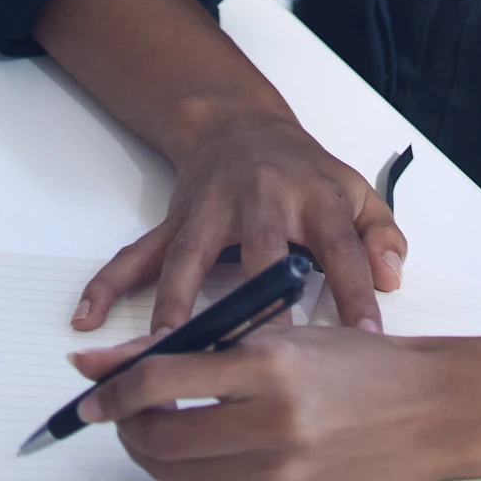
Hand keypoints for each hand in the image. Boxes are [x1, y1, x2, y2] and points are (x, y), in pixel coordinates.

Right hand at [71, 111, 406, 337]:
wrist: (241, 124)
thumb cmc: (305, 173)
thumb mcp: (356, 192)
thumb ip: (381, 236)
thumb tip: (393, 279)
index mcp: (312, 198)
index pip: (342, 247)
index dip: (357, 289)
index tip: (367, 337)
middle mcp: (260, 200)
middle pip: (261, 249)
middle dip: (262, 300)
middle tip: (262, 356)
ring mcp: (210, 211)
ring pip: (189, 258)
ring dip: (176, 303)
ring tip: (165, 351)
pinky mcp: (175, 222)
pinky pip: (137, 254)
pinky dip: (108, 284)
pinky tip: (87, 318)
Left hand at [72, 318, 459, 480]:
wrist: (424, 411)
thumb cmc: (355, 364)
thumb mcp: (278, 334)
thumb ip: (200, 345)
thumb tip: (116, 359)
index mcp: (268, 366)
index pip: (160, 381)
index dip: (112, 387)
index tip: (89, 388)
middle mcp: (269, 426)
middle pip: (157, 439)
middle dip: (125, 425)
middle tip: (120, 408)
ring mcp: (275, 476)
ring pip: (179, 471)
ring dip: (155, 447)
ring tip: (164, 422)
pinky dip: (206, 465)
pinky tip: (225, 442)